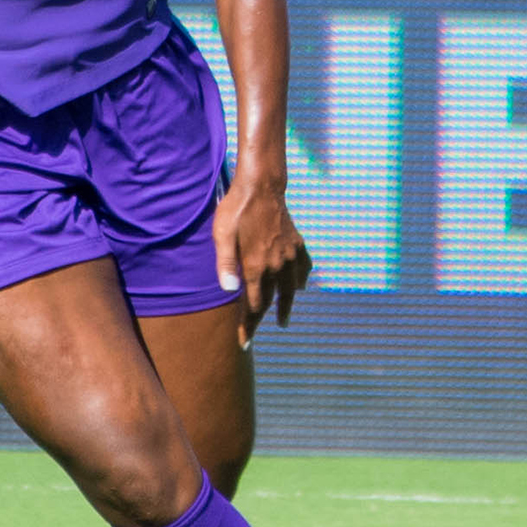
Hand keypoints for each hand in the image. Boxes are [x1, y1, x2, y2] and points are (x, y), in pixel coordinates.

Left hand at [211, 169, 310, 346]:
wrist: (262, 186)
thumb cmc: (236, 209)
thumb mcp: (222, 234)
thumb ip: (225, 263)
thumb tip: (228, 290)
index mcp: (256, 265)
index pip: (254, 304)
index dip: (247, 324)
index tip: (243, 340)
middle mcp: (276, 264)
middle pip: (271, 300)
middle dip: (260, 320)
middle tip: (253, 335)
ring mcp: (289, 254)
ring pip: (291, 288)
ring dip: (286, 305)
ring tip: (282, 319)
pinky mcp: (296, 243)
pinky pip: (303, 267)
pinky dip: (301, 279)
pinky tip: (299, 285)